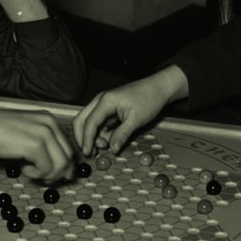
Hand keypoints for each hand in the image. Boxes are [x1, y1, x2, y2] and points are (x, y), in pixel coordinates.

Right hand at [0, 108, 74, 181]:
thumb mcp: (25, 132)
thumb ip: (40, 144)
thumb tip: (55, 165)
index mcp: (48, 119)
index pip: (67, 147)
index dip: (64, 165)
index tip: (55, 174)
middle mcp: (49, 124)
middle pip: (68, 156)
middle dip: (59, 173)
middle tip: (44, 178)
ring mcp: (44, 133)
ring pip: (61, 165)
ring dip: (48, 175)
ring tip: (32, 172)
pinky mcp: (35, 145)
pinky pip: (47, 169)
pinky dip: (37, 174)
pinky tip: (24, 169)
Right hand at [72, 67, 186, 155]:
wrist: (158, 88)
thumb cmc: (149, 98)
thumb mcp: (136, 119)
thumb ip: (122, 135)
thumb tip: (112, 149)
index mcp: (106, 101)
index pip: (89, 122)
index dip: (86, 139)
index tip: (88, 152)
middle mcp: (101, 101)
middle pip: (81, 120)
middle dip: (83, 137)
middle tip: (92, 152)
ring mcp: (104, 105)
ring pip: (90, 123)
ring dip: (94, 137)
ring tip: (106, 145)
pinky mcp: (109, 109)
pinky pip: (99, 123)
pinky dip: (101, 133)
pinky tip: (109, 140)